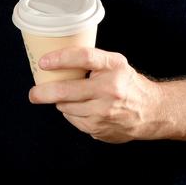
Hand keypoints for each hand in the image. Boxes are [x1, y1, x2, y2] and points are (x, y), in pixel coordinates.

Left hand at [28, 47, 162, 143]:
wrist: (152, 111)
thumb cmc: (128, 83)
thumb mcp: (116, 64)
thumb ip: (92, 62)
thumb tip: (56, 62)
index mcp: (114, 66)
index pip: (84, 57)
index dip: (60, 58)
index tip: (43, 61)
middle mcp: (110, 89)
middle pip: (67, 90)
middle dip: (44, 92)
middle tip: (33, 93)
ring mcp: (104, 111)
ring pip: (67, 107)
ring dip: (61, 103)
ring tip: (68, 98)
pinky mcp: (100, 128)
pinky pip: (74, 120)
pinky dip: (72, 114)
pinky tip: (82, 109)